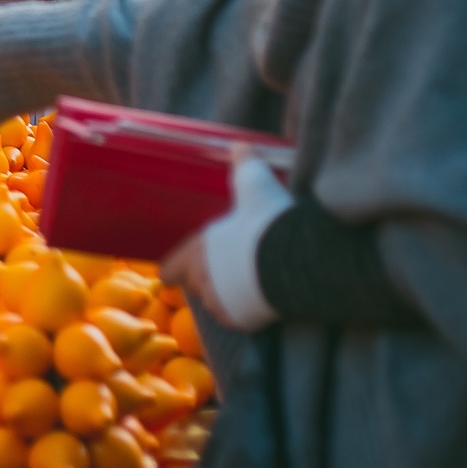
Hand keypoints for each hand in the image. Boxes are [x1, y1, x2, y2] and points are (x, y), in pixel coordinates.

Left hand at [161, 156, 288, 332]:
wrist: (296, 258)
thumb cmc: (266, 219)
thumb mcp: (254, 183)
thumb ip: (244, 165)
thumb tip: (240, 146)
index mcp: (196, 252)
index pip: (170, 270)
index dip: (177, 268)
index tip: (183, 268)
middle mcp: (202, 281)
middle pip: (196, 287)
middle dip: (210, 279)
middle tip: (231, 268)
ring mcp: (223, 305)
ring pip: (219, 304)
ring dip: (230, 295)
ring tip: (252, 281)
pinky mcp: (245, 322)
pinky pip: (242, 319)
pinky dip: (251, 310)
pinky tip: (266, 297)